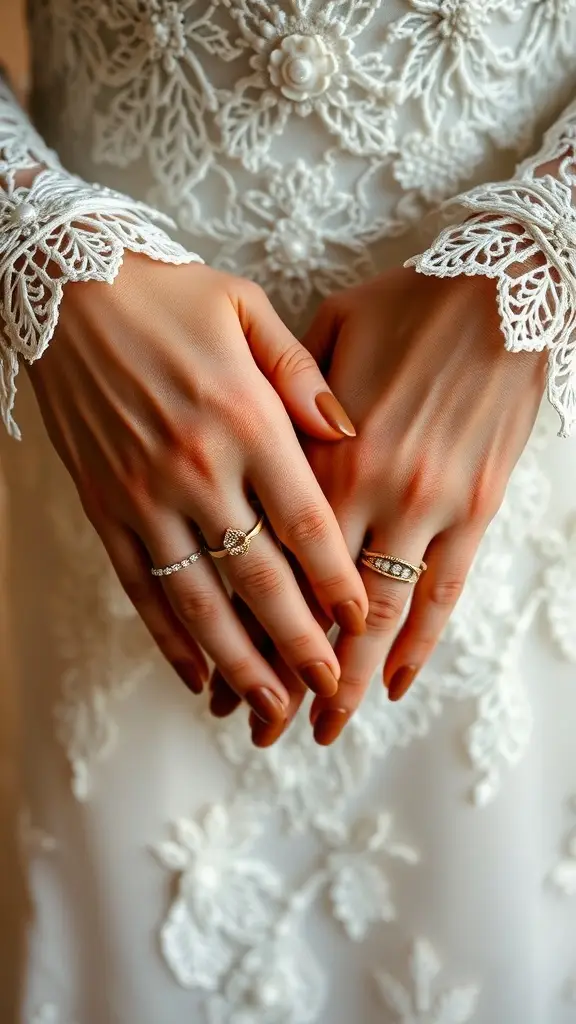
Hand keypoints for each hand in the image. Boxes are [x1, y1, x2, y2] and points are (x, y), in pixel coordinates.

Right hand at [28, 255, 367, 726]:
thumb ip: (303, 375)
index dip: (336, 580)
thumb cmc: (168, 295)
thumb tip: (348, 432)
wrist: (66, 289)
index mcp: (244, 418)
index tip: (361, 624)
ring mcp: (143, 495)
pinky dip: (168, 638)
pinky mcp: (103, 508)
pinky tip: (196, 675)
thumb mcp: (248, 310)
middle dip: (297, 642)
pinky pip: (139, 587)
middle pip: (258, 577)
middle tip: (327, 692)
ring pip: (198, 599)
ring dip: (238, 661)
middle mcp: (196, 468)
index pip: (304, 520)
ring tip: (269, 708)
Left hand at [211, 267, 546, 743]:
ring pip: (384, 612)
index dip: (248, 628)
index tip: (223, 675)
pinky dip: (422, 641)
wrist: (499, 285)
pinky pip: (447, 589)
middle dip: (291, 674)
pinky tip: (398, 682)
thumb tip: (262, 459)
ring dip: (353, 676)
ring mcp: (430, 503)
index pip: (276, 562)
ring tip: (326, 725)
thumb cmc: (403, 304)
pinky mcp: (477, 506)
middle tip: (264, 728)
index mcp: (321, 451)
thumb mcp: (325, 335)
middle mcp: (371, 489)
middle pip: (322, 604)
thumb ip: (288, 404)